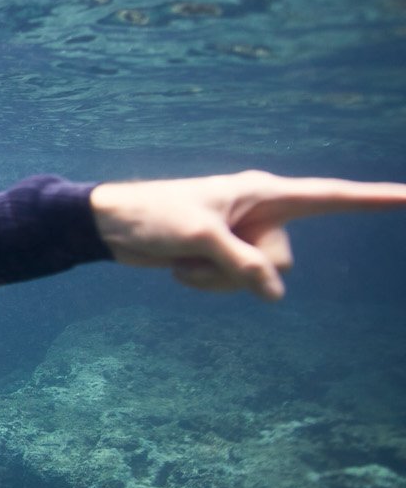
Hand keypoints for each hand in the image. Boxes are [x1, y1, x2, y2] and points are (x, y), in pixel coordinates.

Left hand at [90, 170, 405, 299]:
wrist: (112, 225)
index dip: (376, 198)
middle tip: (202, 248)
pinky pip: (236, 287)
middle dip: (243, 268)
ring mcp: (243, 238)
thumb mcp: (200, 238)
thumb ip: (242, 264)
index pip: (332, 197)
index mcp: (263, 193)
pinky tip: (179, 267)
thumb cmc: (153, 216)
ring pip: (260, 280)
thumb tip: (276, 294)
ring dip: (218, 280)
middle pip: (283, 260)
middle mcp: (261, 213)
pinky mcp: (226, 258)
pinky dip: (205, 284)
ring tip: (185, 257)